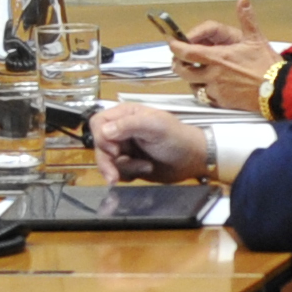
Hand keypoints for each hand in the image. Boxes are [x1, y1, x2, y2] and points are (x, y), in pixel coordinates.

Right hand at [91, 102, 215, 183]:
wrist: (193, 159)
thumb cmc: (177, 137)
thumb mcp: (155, 126)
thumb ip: (129, 125)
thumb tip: (104, 131)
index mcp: (125, 115)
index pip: (98, 123)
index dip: (101, 138)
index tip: (114, 150)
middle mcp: (122, 131)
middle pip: (99, 145)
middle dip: (107, 161)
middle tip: (114, 175)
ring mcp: (125, 148)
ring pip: (107, 161)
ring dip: (123, 168)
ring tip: (144, 167)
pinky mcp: (130, 164)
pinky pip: (118, 172)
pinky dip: (129, 174)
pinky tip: (146, 169)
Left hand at [171, 0, 280, 98]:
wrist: (279, 91)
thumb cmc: (268, 66)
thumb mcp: (257, 39)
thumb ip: (246, 18)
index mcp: (218, 58)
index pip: (187, 52)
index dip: (175, 47)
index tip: (172, 43)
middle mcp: (213, 75)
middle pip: (183, 71)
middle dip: (178, 64)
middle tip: (180, 60)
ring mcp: (216, 90)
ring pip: (192, 86)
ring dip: (190, 79)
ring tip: (196, 73)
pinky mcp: (222, 102)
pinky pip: (205, 98)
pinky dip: (204, 92)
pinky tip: (211, 87)